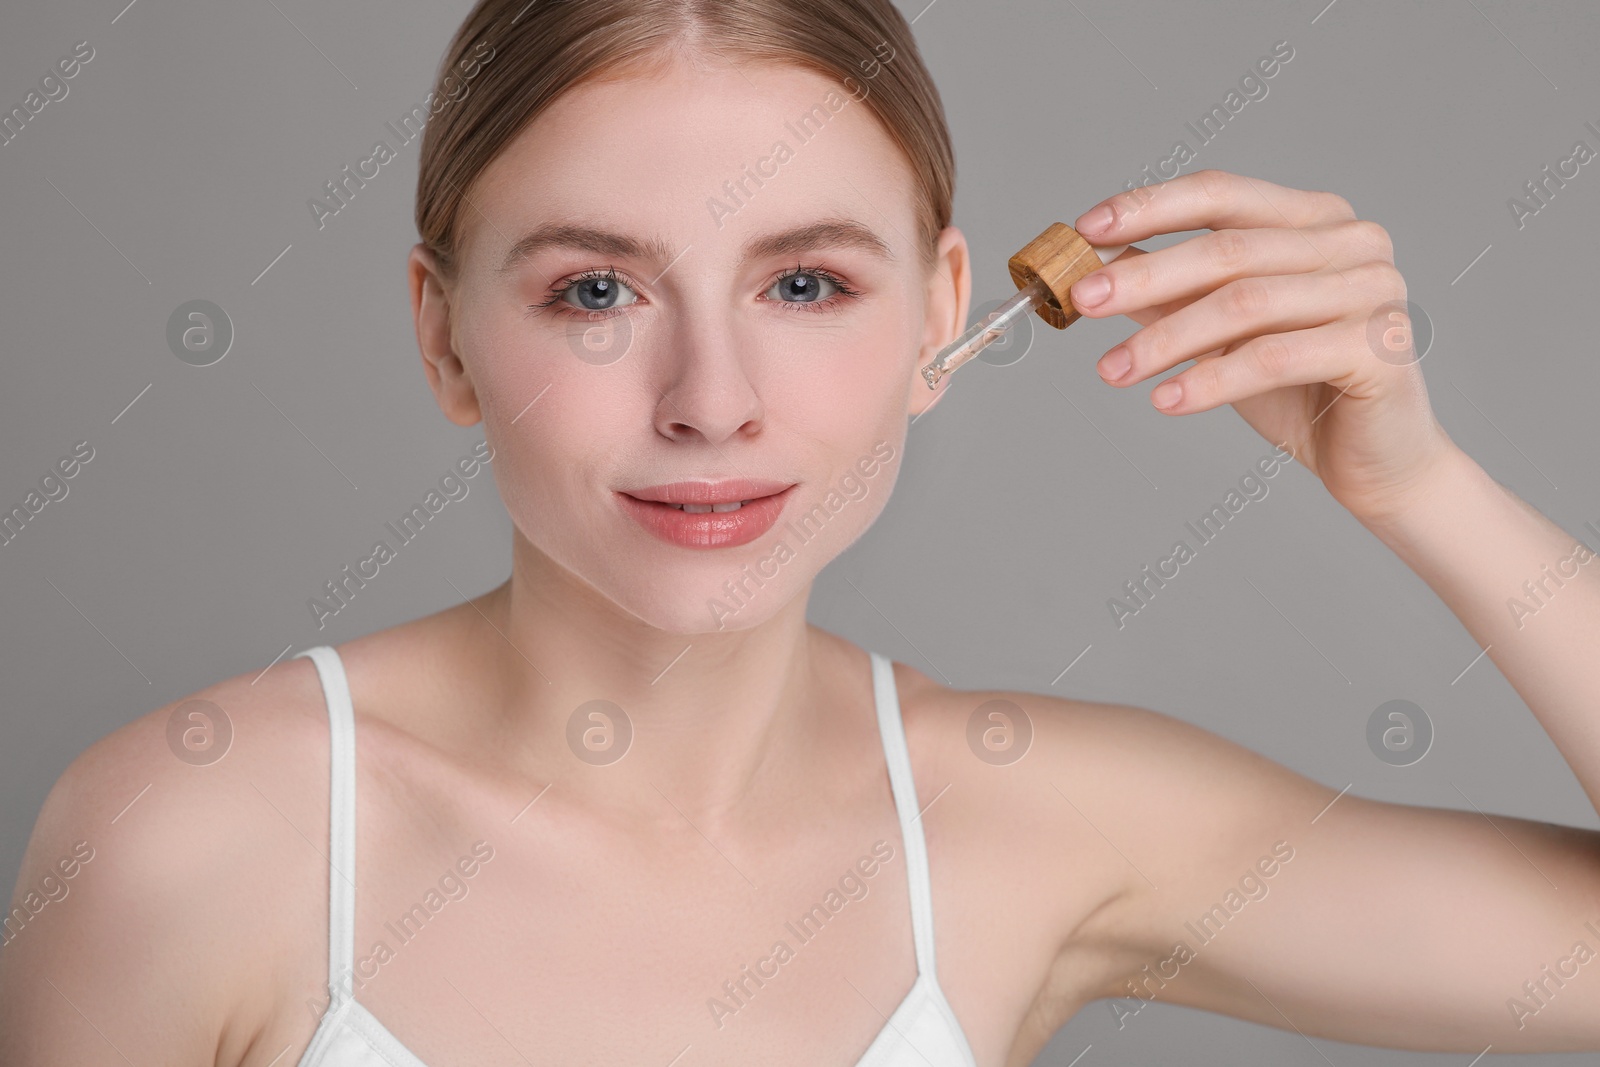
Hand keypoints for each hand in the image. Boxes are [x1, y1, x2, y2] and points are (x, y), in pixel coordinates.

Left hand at [1067, 169, 1457, 524]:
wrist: (1375, 461)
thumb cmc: (1298, 390)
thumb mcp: (1221, 335)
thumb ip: (1173, 295)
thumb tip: (1100, 267)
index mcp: (1315, 219)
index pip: (1222, 194)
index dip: (1150, 206)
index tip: (1086, 230)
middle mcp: (1352, 241)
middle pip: (1227, 249)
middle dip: (1144, 275)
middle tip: (1083, 299)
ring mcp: (1373, 289)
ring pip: (1245, 304)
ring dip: (1165, 338)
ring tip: (1112, 370)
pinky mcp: (1380, 346)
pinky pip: (1274, 357)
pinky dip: (1210, 381)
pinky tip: (1164, 399)